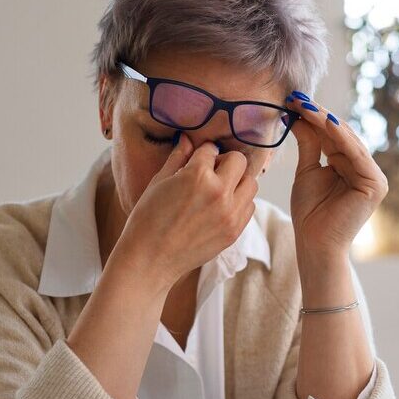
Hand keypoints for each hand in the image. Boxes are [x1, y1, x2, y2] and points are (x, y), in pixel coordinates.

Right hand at [117, 133, 257, 287]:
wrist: (150, 259)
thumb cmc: (148, 219)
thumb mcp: (159, 182)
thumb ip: (177, 158)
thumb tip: (187, 139)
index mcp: (198, 175)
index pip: (211, 149)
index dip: (202, 153)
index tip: (196, 160)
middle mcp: (219, 192)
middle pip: (239, 161)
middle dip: (225, 162)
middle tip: (211, 173)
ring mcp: (230, 214)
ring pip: (251, 183)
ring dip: (237, 181)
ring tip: (219, 190)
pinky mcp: (234, 231)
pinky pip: (249, 206)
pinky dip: (239, 202)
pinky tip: (221, 207)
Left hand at [285, 95, 387, 258]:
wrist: (314, 243)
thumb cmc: (310, 213)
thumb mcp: (308, 171)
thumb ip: (309, 144)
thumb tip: (298, 116)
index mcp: (351, 165)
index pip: (332, 136)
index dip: (314, 117)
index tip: (293, 101)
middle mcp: (365, 169)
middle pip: (341, 135)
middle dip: (318, 116)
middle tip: (297, 98)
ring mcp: (374, 177)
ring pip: (348, 141)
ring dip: (326, 122)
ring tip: (306, 106)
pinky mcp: (376, 185)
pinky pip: (356, 155)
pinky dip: (341, 138)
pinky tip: (325, 122)